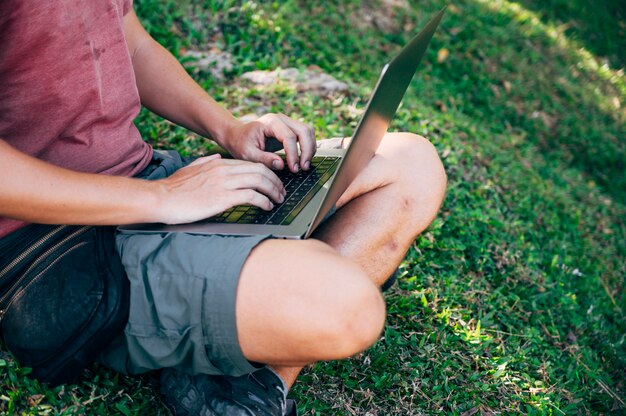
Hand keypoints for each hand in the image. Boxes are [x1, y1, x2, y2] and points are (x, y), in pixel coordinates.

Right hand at [153, 154, 285, 223]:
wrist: (161, 198)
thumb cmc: (174, 188)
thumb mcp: (190, 168)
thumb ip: (205, 161)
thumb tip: (216, 155)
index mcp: (218, 163)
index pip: (251, 164)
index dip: (267, 173)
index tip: (273, 183)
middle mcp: (224, 170)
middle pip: (260, 171)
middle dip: (275, 182)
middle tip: (281, 192)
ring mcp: (224, 183)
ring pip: (260, 181)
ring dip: (273, 191)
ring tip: (278, 200)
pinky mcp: (223, 198)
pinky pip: (252, 196)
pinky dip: (264, 201)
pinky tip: (267, 207)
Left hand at [222, 113, 315, 172]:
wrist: (237, 135)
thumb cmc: (240, 143)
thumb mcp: (247, 154)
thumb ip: (264, 159)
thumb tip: (281, 165)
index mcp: (270, 122)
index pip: (289, 136)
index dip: (294, 154)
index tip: (294, 169)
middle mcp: (281, 119)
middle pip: (304, 130)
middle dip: (307, 150)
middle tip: (303, 168)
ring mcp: (287, 121)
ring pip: (308, 131)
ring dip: (310, 148)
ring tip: (304, 165)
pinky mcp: (290, 128)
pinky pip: (305, 134)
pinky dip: (308, 146)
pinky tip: (302, 159)